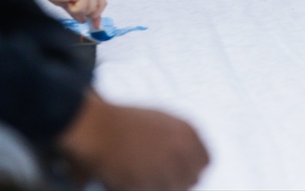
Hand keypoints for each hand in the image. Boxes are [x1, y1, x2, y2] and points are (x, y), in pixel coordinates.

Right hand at [36, 0, 105, 25]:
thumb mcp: (68, 2)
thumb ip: (78, 10)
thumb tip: (83, 20)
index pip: (101, 1)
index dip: (98, 14)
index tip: (95, 25)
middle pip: (99, 7)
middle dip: (88, 14)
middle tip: (75, 11)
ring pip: (90, 9)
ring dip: (78, 11)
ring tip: (68, 2)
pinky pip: (82, 9)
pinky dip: (74, 10)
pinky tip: (67, 1)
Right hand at [60, 93, 209, 190]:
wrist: (99, 129)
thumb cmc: (126, 123)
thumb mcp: (162, 120)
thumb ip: (181, 139)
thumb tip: (190, 159)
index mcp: (188, 133)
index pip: (205, 161)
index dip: (192, 166)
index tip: (180, 168)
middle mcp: (183, 152)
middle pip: (192, 179)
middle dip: (178, 178)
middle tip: (157, 173)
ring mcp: (167, 171)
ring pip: (175, 190)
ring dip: (161, 185)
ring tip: (141, 172)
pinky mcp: (151, 187)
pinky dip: (146, 188)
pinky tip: (133, 177)